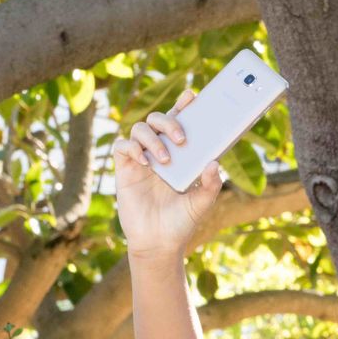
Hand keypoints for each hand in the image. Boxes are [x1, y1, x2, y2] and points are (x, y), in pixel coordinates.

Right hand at [111, 89, 223, 257]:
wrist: (159, 243)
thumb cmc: (181, 222)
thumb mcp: (202, 204)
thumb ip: (211, 185)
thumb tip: (215, 163)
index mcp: (180, 155)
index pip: (180, 123)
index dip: (183, 106)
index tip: (193, 96)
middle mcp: (160, 152)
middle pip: (157, 119)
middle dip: (169, 120)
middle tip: (181, 139)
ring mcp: (141, 159)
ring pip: (139, 128)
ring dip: (153, 138)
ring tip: (165, 160)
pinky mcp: (125, 170)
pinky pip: (122, 146)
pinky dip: (132, 148)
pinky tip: (145, 161)